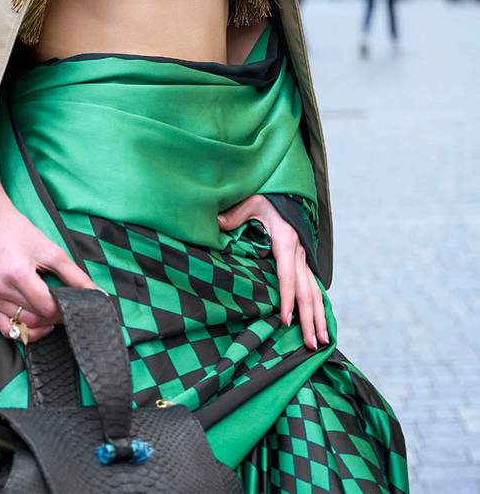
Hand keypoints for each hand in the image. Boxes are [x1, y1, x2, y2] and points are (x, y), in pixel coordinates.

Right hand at [0, 194, 98, 343]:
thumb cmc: (21, 233)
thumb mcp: (52, 250)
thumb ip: (75, 275)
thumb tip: (95, 293)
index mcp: (17, 274)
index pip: (46, 308)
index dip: (63, 310)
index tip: (72, 305)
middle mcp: (0, 288)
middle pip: (34, 319)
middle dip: (54, 318)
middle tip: (64, 309)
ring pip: (22, 325)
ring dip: (40, 324)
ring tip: (50, 312)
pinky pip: (5, 328)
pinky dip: (22, 329)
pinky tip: (34, 322)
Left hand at [217, 193, 328, 350]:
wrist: (287, 194)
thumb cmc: (268, 199)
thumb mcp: (251, 202)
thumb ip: (236, 214)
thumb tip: (217, 223)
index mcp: (286, 242)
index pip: (287, 276)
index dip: (287, 299)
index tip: (286, 321)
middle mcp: (299, 254)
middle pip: (306, 291)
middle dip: (309, 318)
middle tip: (311, 344)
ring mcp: (304, 258)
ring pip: (315, 292)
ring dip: (318, 317)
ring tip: (321, 341)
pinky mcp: (304, 261)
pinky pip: (313, 286)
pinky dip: (319, 306)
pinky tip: (321, 323)